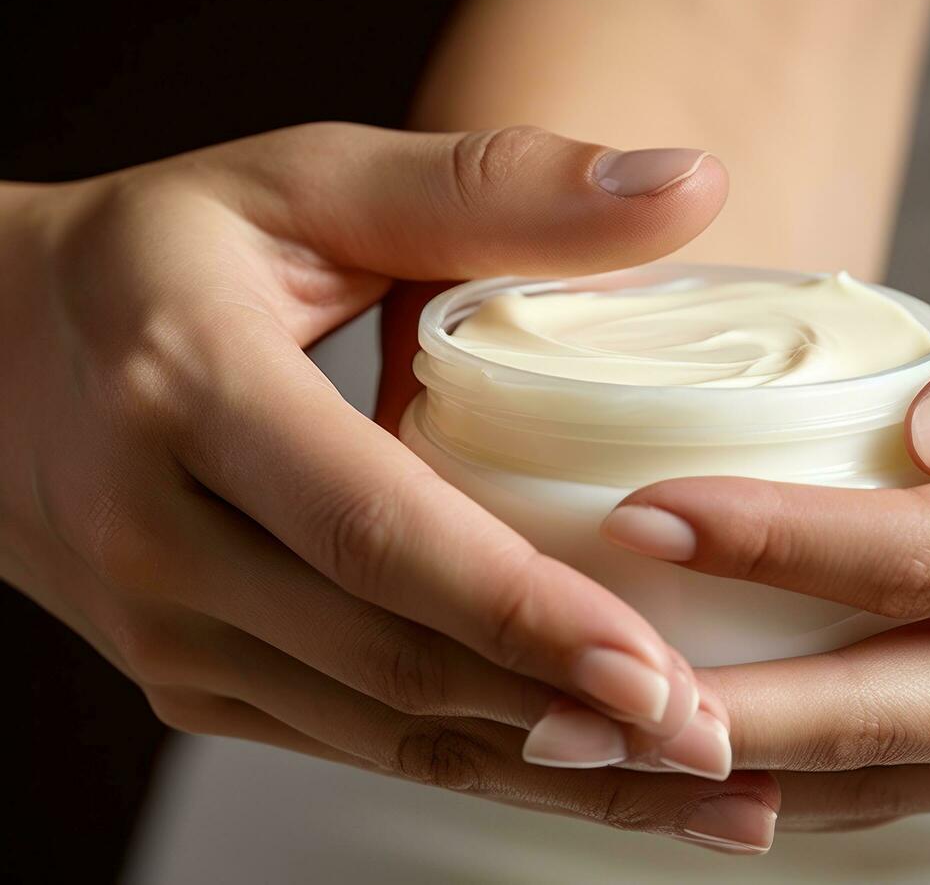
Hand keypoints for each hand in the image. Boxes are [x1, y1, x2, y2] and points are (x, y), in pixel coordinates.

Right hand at [1, 124, 784, 852]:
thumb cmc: (163, 253)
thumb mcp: (312, 184)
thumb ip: (498, 185)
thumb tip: (692, 182)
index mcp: (188, 389)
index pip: (373, 528)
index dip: (520, 609)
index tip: (657, 674)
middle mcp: (158, 534)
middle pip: (389, 656)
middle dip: (564, 718)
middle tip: (723, 750)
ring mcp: (164, 630)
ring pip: (379, 730)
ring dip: (544, 773)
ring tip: (697, 794)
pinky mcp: (188, 679)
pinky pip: (350, 740)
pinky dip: (477, 763)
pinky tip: (588, 774)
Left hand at [602, 241, 929, 829]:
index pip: (927, 558)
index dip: (773, 540)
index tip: (638, 512)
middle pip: (883, 706)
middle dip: (709, 712)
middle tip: (553, 706)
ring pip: (895, 772)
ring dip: (742, 772)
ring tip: (600, 759)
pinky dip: (821, 783)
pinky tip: (727, 768)